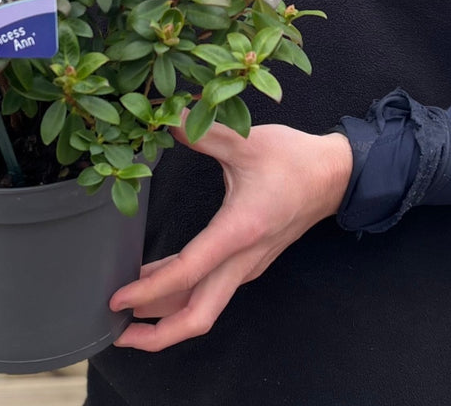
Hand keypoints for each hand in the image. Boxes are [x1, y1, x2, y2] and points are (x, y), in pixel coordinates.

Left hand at [110, 121, 352, 351]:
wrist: (334, 175)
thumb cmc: (293, 159)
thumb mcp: (246, 140)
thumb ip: (204, 132)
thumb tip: (167, 117)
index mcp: (240, 231)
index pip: (189, 272)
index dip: (150, 290)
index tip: (117, 298)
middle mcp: (243, 259)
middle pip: (199, 316)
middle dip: (157, 334)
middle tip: (117, 333)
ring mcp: (247, 265)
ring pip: (205, 308)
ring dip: (167, 318)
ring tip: (127, 315)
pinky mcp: (249, 262)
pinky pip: (211, 290)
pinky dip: (182, 295)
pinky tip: (157, 282)